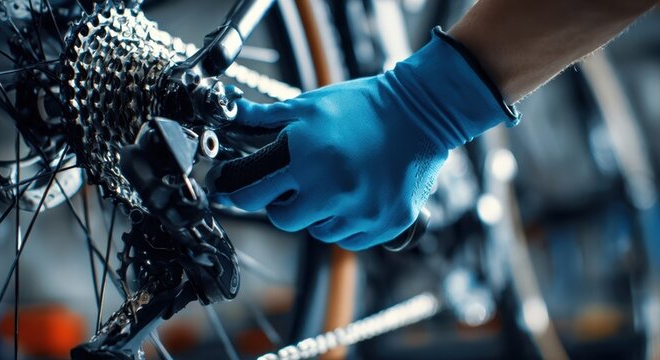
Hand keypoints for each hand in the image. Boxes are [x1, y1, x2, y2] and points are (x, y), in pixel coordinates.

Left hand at [207, 28, 515, 249]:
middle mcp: (331, 188)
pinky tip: (356, 196)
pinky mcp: (385, 223)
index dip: (239, 193)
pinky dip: (347, 222)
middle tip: (296, 184)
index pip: (252, 193)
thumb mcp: (312, 104)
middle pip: (283, 219)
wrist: (423, 111)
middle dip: (282, 203)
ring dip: (318, 213)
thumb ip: (270, 118)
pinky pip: (350, 238)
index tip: (236, 190)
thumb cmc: (365, 105)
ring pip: (318, 231)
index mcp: (305, 156)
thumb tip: (237, 117)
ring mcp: (360, 209)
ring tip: (336, 183)